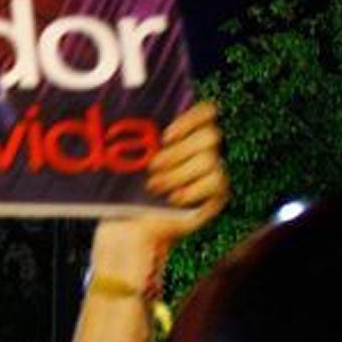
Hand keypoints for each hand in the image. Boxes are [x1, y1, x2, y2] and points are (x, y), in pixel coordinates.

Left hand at [92, 101, 227, 283]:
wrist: (131, 229)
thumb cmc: (126, 192)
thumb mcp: (129, 164)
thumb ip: (138, 140)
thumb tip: (124, 117)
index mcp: (186, 135)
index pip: (207, 112)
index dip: (191, 118)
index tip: (165, 135)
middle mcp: (204, 150)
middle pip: (211, 136)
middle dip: (179, 152)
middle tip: (152, 167)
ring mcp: (213, 171)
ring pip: (210, 160)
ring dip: (178, 174)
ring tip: (154, 187)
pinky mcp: (217, 194)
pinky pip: (216, 182)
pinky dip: (192, 190)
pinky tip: (173, 199)